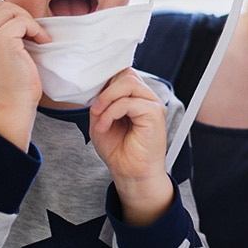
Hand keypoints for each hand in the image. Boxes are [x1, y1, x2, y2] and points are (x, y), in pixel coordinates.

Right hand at [0, 1, 50, 149]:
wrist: (10, 109)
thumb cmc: (12, 88)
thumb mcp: (1, 59)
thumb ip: (1, 40)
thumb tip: (21, 21)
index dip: (9, 14)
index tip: (23, 30)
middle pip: (0, 5)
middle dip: (20, 14)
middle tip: (32, 33)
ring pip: (10, 9)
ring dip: (28, 21)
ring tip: (37, 38)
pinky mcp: (2, 40)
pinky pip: (22, 21)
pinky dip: (36, 29)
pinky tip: (41, 42)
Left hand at [89, 69, 172, 224]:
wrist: (130, 173)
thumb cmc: (119, 150)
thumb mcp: (100, 120)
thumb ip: (100, 102)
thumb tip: (97, 89)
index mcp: (136, 97)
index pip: (123, 73)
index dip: (106, 79)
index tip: (93, 95)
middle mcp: (146, 97)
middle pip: (126, 74)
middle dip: (105, 89)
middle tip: (95, 108)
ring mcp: (152, 104)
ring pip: (128, 82)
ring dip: (107, 98)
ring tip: (98, 116)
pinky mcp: (154, 114)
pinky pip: (129, 102)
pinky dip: (111, 112)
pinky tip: (104, 126)